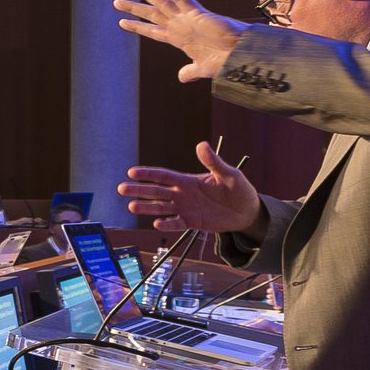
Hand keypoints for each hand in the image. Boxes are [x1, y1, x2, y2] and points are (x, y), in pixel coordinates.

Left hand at [115, 0, 244, 82]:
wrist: (240, 55)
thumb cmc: (225, 61)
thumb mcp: (202, 68)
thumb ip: (190, 71)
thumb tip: (182, 77)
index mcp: (179, 38)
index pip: (153, 30)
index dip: (138, 26)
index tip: (122, 22)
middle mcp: (180, 26)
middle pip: (153, 14)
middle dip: (135, 8)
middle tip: (116, 2)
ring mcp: (187, 18)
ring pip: (162, 3)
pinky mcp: (197, 13)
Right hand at [119, 140, 262, 234]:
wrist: (248, 211)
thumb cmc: (239, 190)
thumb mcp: (229, 174)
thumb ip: (213, 162)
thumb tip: (201, 144)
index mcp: (188, 180)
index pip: (164, 176)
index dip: (148, 174)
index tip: (132, 172)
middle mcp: (183, 194)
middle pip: (156, 192)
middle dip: (139, 190)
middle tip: (121, 188)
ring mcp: (186, 209)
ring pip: (161, 208)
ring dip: (146, 207)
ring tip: (131, 206)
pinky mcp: (192, 222)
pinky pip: (176, 224)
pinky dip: (167, 224)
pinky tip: (158, 223)